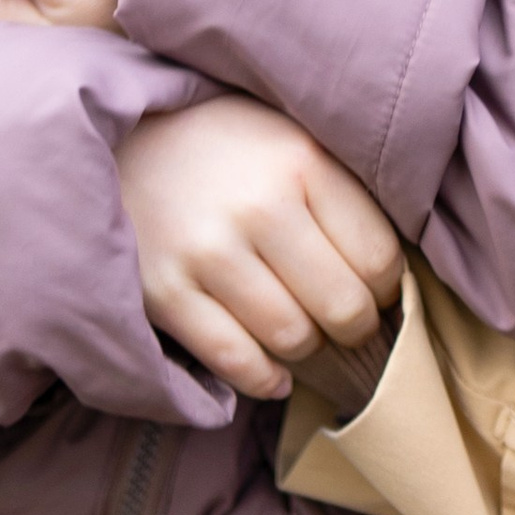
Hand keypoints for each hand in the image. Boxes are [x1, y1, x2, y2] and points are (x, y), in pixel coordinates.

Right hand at [116, 94, 403, 402]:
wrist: (122, 137)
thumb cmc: (225, 144)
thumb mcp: (291, 139)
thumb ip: (341, 193)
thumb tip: (392, 275)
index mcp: (302, 162)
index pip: (380, 259)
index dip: (385, 288)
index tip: (372, 290)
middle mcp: (259, 207)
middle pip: (343, 307)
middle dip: (353, 327)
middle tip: (342, 322)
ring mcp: (207, 252)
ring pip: (293, 338)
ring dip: (306, 347)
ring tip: (300, 330)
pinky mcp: (164, 291)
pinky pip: (234, 359)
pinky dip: (263, 377)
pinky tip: (273, 370)